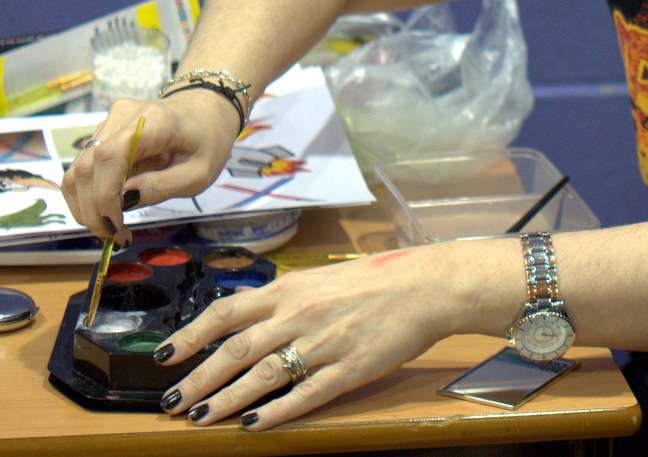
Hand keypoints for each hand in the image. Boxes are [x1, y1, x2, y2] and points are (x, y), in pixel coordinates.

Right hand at [59, 92, 238, 241]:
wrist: (206, 113)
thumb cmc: (208, 142)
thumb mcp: (199, 173)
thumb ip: (162, 186)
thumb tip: (123, 201)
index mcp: (153, 120)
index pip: (109, 157)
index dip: (103, 196)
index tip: (115, 226)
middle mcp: (123, 116)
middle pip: (87, 166)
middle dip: (92, 209)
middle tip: (113, 236)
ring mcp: (109, 122)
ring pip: (78, 169)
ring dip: (85, 206)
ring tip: (111, 227)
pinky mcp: (103, 133)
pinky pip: (84, 167)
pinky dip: (89, 194)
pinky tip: (108, 211)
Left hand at [157, 246, 464, 429]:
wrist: (427, 285)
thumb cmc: (378, 279)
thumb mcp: (321, 279)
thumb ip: (284, 299)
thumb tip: (245, 319)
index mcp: (291, 289)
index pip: (226, 313)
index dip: (190, 336)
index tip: (164, 356)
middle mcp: (300, 315)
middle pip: (235, 351)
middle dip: (198, 379)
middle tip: (172, 402)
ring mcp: (324, 343)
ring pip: (263, 375)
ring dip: (227, 399)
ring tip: (202, 418)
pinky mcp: (349, 368)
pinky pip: (305, 394)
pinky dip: (277, 411)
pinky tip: (255, 424)